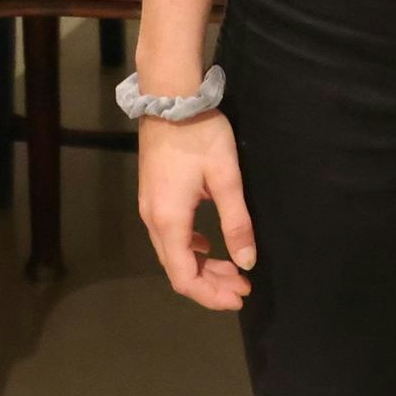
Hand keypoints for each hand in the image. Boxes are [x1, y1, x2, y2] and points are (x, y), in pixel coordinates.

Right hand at [135, 111, 255, 310]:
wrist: (170, 98)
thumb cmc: (200, 136)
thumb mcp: (226, 178)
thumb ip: (236, 222)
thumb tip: (247, 261)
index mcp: (169, 221)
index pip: (184, 277)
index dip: (211, 294)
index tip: (239, 297)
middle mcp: (153, 220)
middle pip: (177, 269)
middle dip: (211, 283)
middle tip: (243, 286)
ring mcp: (149, 207)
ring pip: (173, 253)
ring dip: (202, 266)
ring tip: (233, 269)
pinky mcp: (153, 196)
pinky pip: (170, 235)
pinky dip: (191, 248)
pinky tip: (209, 245)